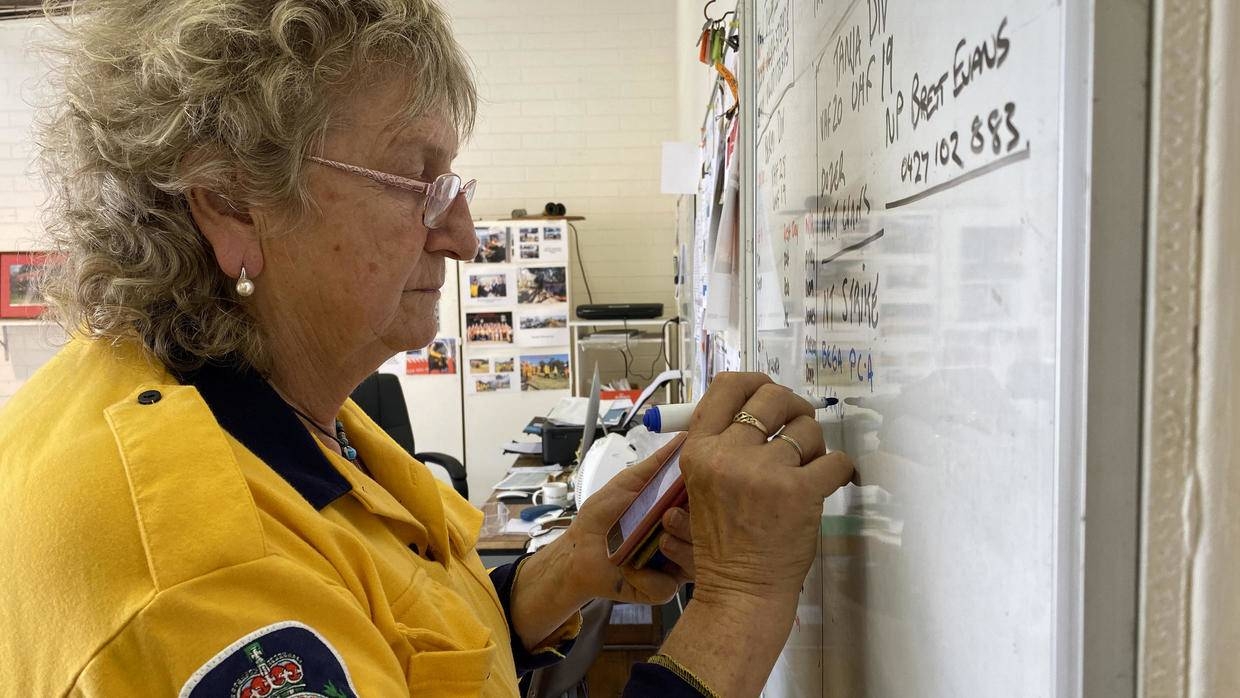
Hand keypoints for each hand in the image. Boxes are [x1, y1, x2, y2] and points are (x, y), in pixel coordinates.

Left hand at [556, 435, 695, 605]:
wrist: (578, 551)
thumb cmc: (603, 516)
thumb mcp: (630, 483)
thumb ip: (658, 464)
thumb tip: (685, 436)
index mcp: (681, 513)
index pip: (710, 507)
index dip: (710, 499)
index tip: (700, 489)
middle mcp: (684, 539)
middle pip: (711, 536)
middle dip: (692, 525)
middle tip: (669, 517)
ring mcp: (675, 565)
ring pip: (697, 563)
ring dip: (678, 549)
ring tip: (657, 540)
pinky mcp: (661, 589)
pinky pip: (668, 586)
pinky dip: (648, 576)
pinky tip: (630, 568)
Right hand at [678, 373, 853, 605]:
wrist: (740, 590)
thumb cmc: (725, 541)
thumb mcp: (701, 486)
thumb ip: (721, 445)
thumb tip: (756, 405)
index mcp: (699, 451)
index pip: (726, 388)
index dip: (753, 382)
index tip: (767, 391)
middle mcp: (728, 455)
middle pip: (771, 397)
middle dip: (793, 406)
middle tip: (798, 424)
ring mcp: (764, 472)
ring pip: (807, 428)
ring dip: (815, 444)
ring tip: (807, 467)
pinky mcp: (799, 492)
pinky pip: (836, 461)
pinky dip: (839, 470)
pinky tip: (828, 482)